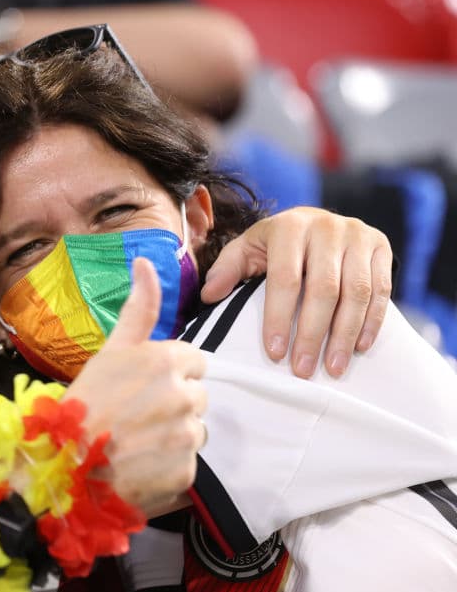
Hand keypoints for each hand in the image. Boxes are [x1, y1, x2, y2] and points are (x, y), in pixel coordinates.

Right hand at [69, 258, 207, 517]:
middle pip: (196, 396)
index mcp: (166, 361)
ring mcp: (186, 435)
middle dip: (172, 405)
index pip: (194, 362)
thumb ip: (138, 309)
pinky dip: (168, 466)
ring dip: (171, 436)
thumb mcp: (109, 351)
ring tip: (136, 443)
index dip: (167, 374)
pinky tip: (140, 465)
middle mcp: (183, 395)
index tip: (141, 388)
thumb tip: (145, 261)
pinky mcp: (186, 471)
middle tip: (134, 417)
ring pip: (193, 430)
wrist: (62, 468)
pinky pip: (187, 463)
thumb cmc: (82, 406)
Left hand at [201, 207, 391, 377]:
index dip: (279, 318)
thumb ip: (228, 269)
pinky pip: (381, 290)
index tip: (274, 352)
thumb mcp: (248, 248)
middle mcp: (327, 227)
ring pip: (356, 292)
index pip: (284, 279)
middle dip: (312, 334)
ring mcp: (359, 235)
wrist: (319, 221)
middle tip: (302, 369)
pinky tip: (358, 348)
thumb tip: (208, 295)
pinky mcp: (382, 247)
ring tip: (331, 368)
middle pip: (323, 289)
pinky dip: (371, 322)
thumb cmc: (276, 244)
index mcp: (289, 226)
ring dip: (344, 335)